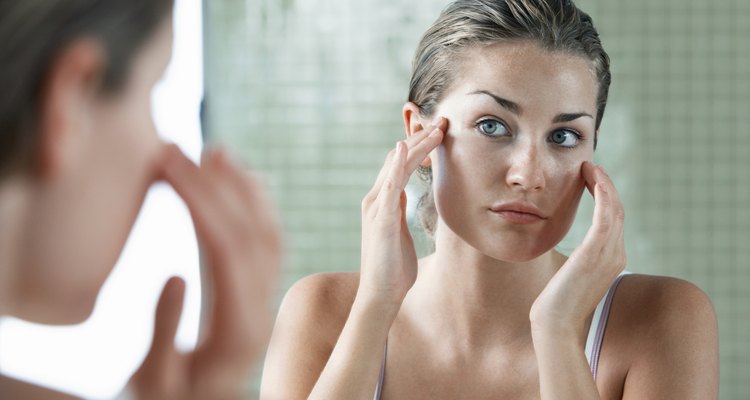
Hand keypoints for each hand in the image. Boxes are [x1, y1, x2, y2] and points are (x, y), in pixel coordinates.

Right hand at [128, 145, 281, 399]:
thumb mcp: (154, 383)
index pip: (226, 251)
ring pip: (267, 234)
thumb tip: (173, 276)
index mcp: (238, 331)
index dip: (199, 202)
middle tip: (178, 149)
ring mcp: (267, 300)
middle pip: (249, 235)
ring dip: (243, 189)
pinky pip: (268, 243)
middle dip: (214, 185)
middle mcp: (262, 310)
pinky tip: (236, 182)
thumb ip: (163, 334)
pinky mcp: (262, 293)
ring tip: (215, 153)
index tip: (168, 165)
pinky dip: (255, 206)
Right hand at [357, 118, 447, 308]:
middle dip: (420, 140)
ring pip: (396, 166)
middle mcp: (376, 199)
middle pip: (397, 159)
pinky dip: (396, 164)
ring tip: (436, 129)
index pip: (400, 166)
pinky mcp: (381, 218)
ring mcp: (376, 207)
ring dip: (416, 145)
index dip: (418, 148)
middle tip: (443, 122)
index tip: (439, 134)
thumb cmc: (393, 267)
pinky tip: (404, 148)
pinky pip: (390, 185)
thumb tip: (406, 198)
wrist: (381, 293)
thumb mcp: (399, 233)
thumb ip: (400, 213)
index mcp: (383, 203)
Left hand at [530, 162, 625, 336]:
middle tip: (590, 167)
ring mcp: (608, 254)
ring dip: (603, 184)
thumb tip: (570, 258)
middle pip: (617, 211)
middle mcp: (616, 255)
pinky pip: (606, 215)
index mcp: (611, 260)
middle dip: (605, 186)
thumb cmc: (556, 304)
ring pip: (614, 209)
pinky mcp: (595, 253)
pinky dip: (602, 193)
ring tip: (589, 167)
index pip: (613, 221)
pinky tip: (593, 178)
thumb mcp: (571, 277)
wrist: (554, 324)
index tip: (591, 180)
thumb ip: (577, 264)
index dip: (605, 197)